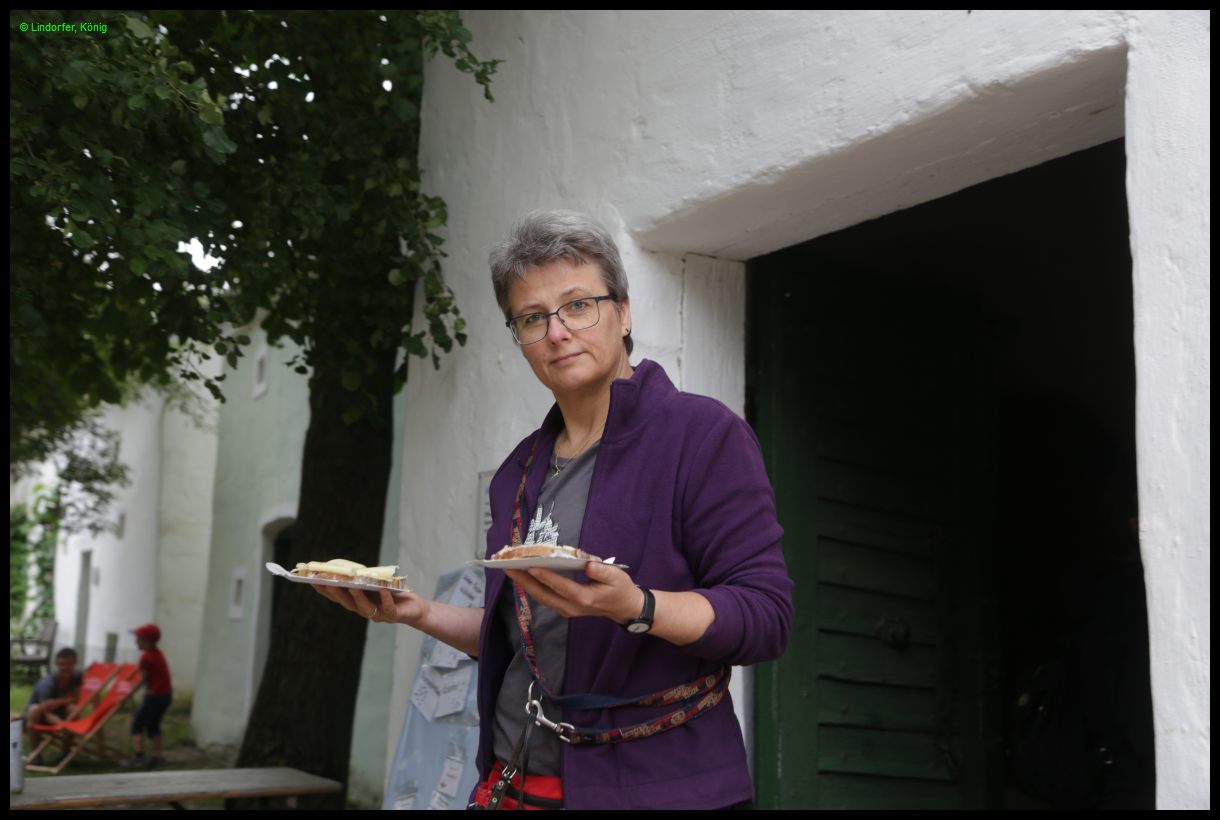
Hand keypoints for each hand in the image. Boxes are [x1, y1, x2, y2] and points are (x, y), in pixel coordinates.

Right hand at [310, 583, 430, 627]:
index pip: (337, 597)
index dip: (324, 590)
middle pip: (347, 603)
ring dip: (357, 598)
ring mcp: (378, 615)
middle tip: (326, 582)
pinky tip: (383, 590)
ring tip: (353, 587)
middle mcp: (365, 610)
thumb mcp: (376, 584)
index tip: (311, 580)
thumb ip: (364, 579)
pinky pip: (388, 608)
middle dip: (336, 593)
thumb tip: (348, 568)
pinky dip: (385, 600)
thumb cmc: (393, 593)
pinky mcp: (393, 616)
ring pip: (364, 608)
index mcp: (358, 602)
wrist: (415, 608)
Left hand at [504, 561, 643, 624]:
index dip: (545, 576)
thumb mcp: (617, 577)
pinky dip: (533, 587)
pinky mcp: (564, 608)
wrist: (623, 608)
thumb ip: (602, 570)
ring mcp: (566, 610)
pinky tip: (524, 577)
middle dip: (524, 580)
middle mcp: (571, 606)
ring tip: (510, 570)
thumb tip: (588, 563)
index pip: (561, 586)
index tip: (530, 565)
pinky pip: (545, 598)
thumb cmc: (620, 589)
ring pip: (541, 597)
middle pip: (543, 594)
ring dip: (525, 584)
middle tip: (508, 567)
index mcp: (584, 598)